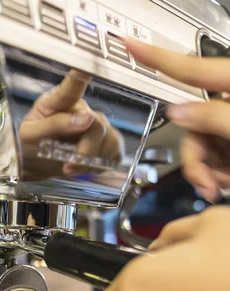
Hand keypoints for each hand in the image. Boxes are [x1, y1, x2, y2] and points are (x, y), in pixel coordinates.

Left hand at [19, 69, 123, 178]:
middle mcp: (80, 109)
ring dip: (92, 161)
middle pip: (98, 125)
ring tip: (71, 168)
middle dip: (86, 151)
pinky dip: (102, 164)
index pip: (73, 86)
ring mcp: (94, 125)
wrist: (32, 165)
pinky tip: (87, 167)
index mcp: (58, 101)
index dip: (83, 75)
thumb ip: (56, 125)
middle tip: (68, 166)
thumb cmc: (27, 144)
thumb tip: (86, 118)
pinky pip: (115, 152)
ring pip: (110, 140)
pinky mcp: (103, 143)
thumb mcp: (31, 136)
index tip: (88, 68)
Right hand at [125, 37, 229, 201]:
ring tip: (224, 188)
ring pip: (204, 146)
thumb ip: (215, 118)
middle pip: (193, 123)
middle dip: (196, 159)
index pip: (191, 68)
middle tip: (207, 185)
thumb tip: (178, 110)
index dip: (157, 57)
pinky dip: (221, 174)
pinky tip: (229, 184)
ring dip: (209, 172)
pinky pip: (219, 156)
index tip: (129, 43)